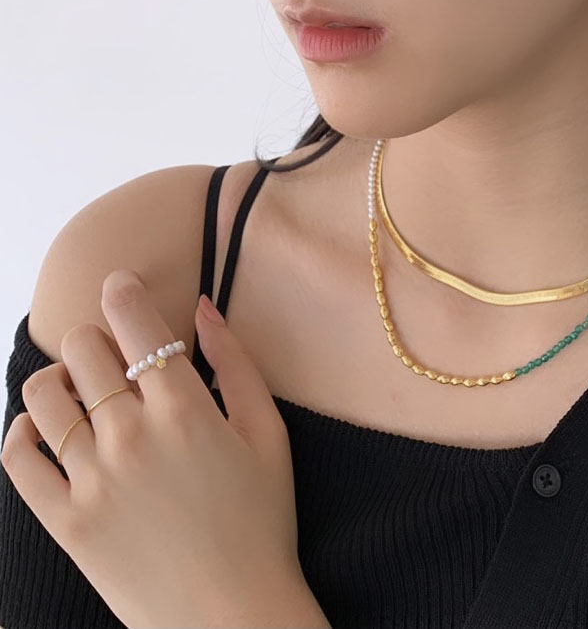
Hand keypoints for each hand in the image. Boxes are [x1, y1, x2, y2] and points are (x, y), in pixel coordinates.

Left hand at [0, 268, 329, 627]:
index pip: (136, 324)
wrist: (234, 616)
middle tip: (108, 353)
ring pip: (44, 396)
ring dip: (56, 377)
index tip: (119, 285)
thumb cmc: (261, 523)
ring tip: (74, 389)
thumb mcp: (269, 435)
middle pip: (84, 350)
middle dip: (94, 338)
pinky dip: (21, 434)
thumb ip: (238, 364)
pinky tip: (41, 431)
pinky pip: (19, 462)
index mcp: (186, 410)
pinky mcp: (66, 524)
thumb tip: (202, 308)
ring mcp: (93, 481)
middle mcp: (132, 436)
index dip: (122, 292)